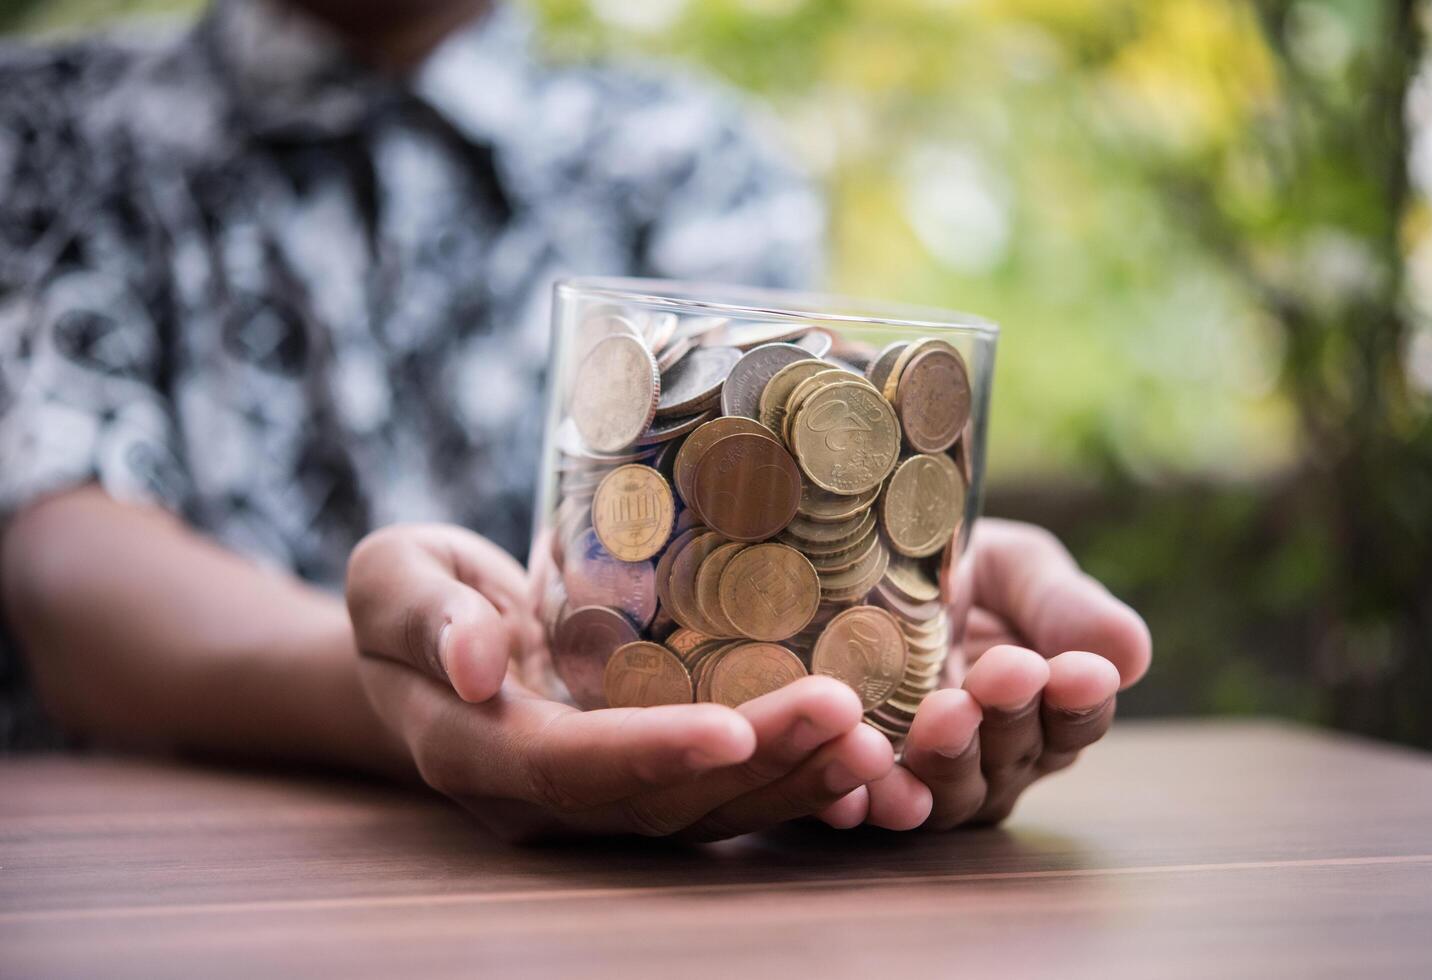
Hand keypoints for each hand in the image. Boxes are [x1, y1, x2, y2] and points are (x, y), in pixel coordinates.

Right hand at [345, 524, 896, 841]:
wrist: (436, 645)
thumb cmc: (414, 599)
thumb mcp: (391, 576)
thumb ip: (422, 616)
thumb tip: (477, 663)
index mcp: (475, 749)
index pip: (568, 767)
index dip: (651, 754)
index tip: (732, 729)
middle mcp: (543, 797)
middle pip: (658, 800)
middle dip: (757, 765)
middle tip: (848, 717)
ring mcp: (598, 801)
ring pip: (703, 814)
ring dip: (792, 784)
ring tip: (872, 742)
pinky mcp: (642, 783)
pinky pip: (720, 801)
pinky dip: (789, 787)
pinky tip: (856, 761)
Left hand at [854, 519, 1151, 830]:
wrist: (850, 554)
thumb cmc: (950, 561)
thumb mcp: (1013, 568)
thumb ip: (1065, 607)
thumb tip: (1133, 656)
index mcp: (1043, 709)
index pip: (1075, 721)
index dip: (1080, 702)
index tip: (1082, 672)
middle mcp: (992, 757)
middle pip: (1016, 761)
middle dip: (1013, 717)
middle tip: (1007, 673)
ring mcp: (923, 775)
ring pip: (950, 793)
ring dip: (951, 759)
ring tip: (947, 713)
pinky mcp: (853, 780)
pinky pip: (863, 805)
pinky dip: (867, 800)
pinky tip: (864, 779)